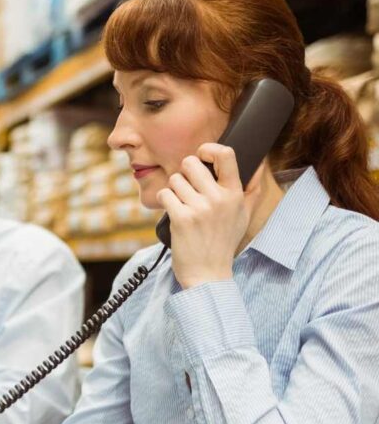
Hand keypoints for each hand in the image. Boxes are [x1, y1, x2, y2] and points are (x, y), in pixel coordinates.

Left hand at [157, 144, 261, 288]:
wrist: (208, 274)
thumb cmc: (223, 244)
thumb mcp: (243, 217)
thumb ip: (250, 191)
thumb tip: (258, 165)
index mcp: (234, 194)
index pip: (226, 154)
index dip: (209, 148)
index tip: (202, 155)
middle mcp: (218, 199)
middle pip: (190, 163)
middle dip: (184, 172)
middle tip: (186, 187)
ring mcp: (199, 209)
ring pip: (174, 179)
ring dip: (173, 190)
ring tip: (181, 204)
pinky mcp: (181, 218)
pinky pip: (164, 194)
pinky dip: (164, 201)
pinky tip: (173, 211)